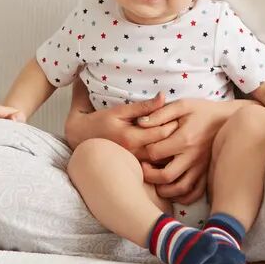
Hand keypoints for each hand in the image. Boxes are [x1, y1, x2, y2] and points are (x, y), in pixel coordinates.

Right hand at [64, 92, 179, 160]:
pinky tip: (167, 149)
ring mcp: (133, 162)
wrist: (80, 138)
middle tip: (184, 126)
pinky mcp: (132, 167)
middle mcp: (133, 153)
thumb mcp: (120, 110)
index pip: (161, 133)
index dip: (173, 124)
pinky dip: (162, 158)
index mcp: (131, 138)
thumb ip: (143, 106)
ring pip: (159, 159)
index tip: (180, 116)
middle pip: (164, 148)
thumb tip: (163, 97)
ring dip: (170, 149)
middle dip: (175, 137)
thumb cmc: (100, 121)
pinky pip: (153, 165)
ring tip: (178, 137)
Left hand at [136, 98, 229, 203]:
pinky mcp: (206, 173)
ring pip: (180, 189)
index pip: (156, 153)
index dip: (144, 152)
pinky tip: (172, 189)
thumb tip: (140, 123)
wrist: (226, 118)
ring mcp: (201, 167)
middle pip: (166, 176)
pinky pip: (195, 193)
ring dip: (164, 190)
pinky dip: (182, 197)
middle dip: (149, 175)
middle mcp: (193, 157)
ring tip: (155, 179)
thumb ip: (160, 113)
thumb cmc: (202, 110)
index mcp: (185, 139)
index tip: (142, 147)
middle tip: (144, 167)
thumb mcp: (182, 105)